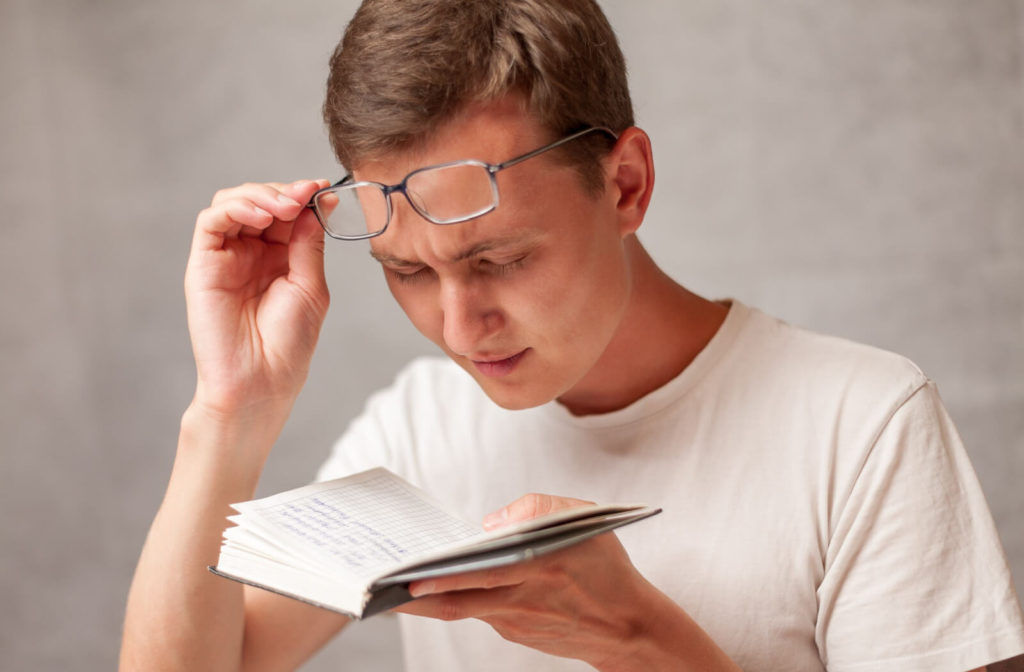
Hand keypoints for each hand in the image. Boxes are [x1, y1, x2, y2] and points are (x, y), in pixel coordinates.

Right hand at [185, 180, 330, 419]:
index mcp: (279, 257)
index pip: (286, 212)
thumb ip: (308, 243)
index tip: (323, 187)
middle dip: (284, 191)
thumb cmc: (288, 344)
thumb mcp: (311, 286)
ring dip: (261, 194)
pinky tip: (262, 216)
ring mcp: (225, 256)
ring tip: (286, 205)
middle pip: (259, 199)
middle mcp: (250, 252)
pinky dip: (236, 208)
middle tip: (305, 193)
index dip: (303, 195)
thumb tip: (315, 203)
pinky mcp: (203, 264)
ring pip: (233, 202)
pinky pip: (211, 221)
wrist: (261, 381)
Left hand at [394, 493, 695, 670]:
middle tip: (380, 588)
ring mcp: (517, 623)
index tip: (412, 574)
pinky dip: (454, 600)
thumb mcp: (586, 521)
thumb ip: (538, 508)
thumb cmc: (606, 568)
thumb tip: (489, 523)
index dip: (447, 576)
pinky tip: (433, 587)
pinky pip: (478, 612)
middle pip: (460, 601)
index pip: (485, 573)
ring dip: (428, 599)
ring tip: (392, 585)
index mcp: (543, 568)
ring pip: (462, 608)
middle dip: (417, 595)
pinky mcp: (515, 634)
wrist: (629, 629)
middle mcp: (525, 600)